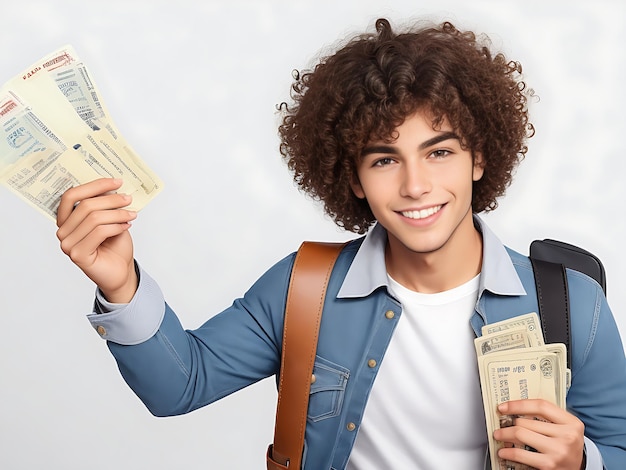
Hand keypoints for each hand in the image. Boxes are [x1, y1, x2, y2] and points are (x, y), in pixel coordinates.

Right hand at [56, 178, 137, 302]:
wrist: (120, 272)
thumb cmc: (114, 246)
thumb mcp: (110, 219)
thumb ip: (105, 205)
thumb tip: (114, 186)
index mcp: (66, 220)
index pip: (71, 195)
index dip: (94, 185)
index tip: (117, 182)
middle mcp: (63, 231)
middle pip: (85, 205)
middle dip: (111, 199)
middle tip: (128, 199)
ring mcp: (67, 244)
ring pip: (94, 218)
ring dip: (117, 213)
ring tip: (132, 214)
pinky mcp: (78, 255)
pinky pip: (99, 232)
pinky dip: (116, 226)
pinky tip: (127, 226)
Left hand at [494, 399, 584, 469]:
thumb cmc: (567, 447)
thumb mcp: (565, 428)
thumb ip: (548, 417)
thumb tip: (517, 409)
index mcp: (572, 423)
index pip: (541, 406)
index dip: (518, 404)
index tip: (504, 407)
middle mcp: (567, 436)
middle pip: (527, 421)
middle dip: (508, 423)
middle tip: (501, 425)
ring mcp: (558, 451)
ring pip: (520, 434)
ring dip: (504, 434)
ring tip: (499, 435)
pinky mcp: (548, 465)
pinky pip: (520, 454)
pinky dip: (507, 452)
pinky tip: (504, 451)